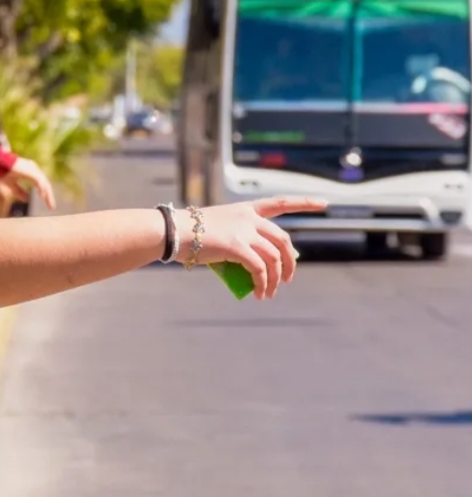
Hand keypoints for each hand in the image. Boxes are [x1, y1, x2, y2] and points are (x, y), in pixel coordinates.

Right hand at [0, 157, 56, 210]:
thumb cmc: (1, 171)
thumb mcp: (11, 185)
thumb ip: (19, 191)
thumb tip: (27, 199)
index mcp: (29, 172)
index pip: (40, 184)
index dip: (45, 194)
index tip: (47, 205)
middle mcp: (33, 169)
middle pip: (45, 184)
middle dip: (49, 196)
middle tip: (52, 207)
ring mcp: (32, 168)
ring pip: (44, 182)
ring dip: (47, 194)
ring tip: (49, 204)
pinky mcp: (30, 170)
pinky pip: (39, 180)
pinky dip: (41, 189)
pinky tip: (42, 197)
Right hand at [178, 197, 326, 300]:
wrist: (173, 231)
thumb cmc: (191, 234)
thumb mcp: (221, 232)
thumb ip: (244, 241)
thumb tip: (264, 261)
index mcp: (245, 209)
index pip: (280, 203)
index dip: (304, 204)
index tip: (324, 203)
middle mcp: (248, 218)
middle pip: (283, 240)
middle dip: (290, 262)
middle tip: (286, 280)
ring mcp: (244, 231)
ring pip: (274, 257)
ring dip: (276, 279)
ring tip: (268, 293)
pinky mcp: (236, 246)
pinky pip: (259, 269)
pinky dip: (262, 284)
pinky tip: (258, 293)